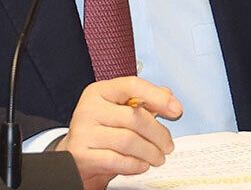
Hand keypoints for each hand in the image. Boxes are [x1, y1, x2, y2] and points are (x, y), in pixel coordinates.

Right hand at [55, 77, 182, 189]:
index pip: (132, 85)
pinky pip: (117, 160)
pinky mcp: (81, 154)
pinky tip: (141, 165)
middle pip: (134, 117)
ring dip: (150, 152)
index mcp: (99, 92)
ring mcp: (83, 131)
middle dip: (158, 134)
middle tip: (168, 145)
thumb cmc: (100, 131)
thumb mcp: (118, 111)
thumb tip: (167, 95)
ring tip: (157, 157)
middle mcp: (89, 108)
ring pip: (128, 141)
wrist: (74, 156)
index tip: (176, 110)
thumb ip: (142, 102)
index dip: (158, 97)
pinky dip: (135, 164)